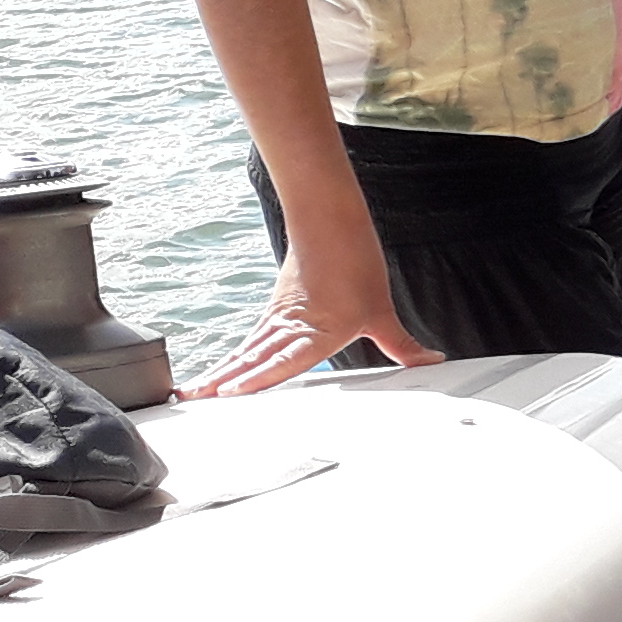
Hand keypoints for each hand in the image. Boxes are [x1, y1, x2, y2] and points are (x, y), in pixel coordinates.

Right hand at [185, 234, 441, 397]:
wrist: (330, 220)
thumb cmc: (352, 261)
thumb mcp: (380, 311)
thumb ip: (400, 344)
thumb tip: (428, 361)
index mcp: (316, 331)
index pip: (283, 360)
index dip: (257, 378)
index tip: (229, 392)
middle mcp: (291, 327)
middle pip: (252, 359)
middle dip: (224, 382)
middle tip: (192, 401)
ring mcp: (278, 319)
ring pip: (246, 351)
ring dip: (221, 371)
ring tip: (194, 392)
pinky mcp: (275, 313)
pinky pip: (251, 341)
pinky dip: (235, 359)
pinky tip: (222, 373)